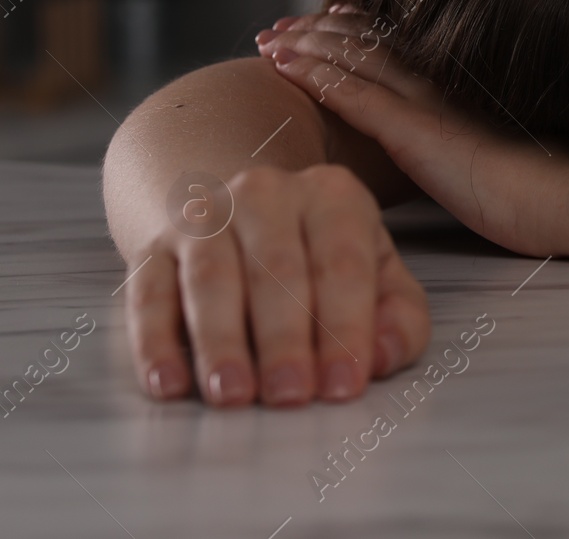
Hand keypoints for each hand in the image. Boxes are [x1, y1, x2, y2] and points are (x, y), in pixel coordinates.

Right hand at [127, 162, 429, 407]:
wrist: (243, 216)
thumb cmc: (323, 259)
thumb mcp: (379, 277)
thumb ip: (399, 318)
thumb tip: (382, 356)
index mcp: (333, 195)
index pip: (343, 263)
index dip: (346, 327)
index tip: (345, 383)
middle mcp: (266, 194)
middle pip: (277, 269)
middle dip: (285, 339)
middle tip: (291, 395)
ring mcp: (205, 217)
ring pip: (210, 278)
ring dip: (221, 341)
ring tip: (233, 394)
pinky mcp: (153, 249)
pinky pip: (149, 294)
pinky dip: (155, 342)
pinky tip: (168, 383)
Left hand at [256, 10, 568, 253]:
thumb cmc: (551, 187)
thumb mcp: (511, 153)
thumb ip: (483, 140)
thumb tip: (475, 150)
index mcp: (464, 87)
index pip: (400, 46)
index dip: (358, 30)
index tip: (327, 19)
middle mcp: (443, 85)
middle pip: (369, 45)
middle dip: (320, 31)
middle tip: (281, 26)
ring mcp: (428, 104)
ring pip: (353, 61)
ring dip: (305, 46)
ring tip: (268, 40)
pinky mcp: (416, 130)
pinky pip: (354, 93)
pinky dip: (316, 75)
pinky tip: (285, 66)